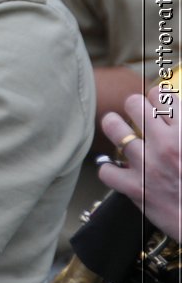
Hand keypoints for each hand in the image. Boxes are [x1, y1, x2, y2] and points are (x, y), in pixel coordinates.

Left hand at [98, 85, 181, 240]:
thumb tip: (177, 115)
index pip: (161, 95)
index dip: (156, 98)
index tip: (157, 106)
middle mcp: (165, 143)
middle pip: (133, 103)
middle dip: (133, 107)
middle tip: (136, 116)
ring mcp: (147, 164)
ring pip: (113, 128)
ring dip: (114, 127)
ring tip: (117, 130)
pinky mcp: (135, 188)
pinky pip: (106, 169)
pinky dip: (110, 170)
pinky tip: (118, 170)